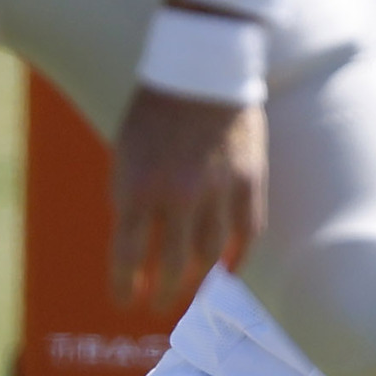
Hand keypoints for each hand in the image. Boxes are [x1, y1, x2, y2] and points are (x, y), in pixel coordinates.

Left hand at [111, 84, 264, 313]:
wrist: (202, 67)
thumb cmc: (155, 109)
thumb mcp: (126, 153)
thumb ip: (130, 197)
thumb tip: (136, 244)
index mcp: (136, 187)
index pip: (127, 257)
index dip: (125, 287)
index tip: (126, 302)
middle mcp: (176, 196)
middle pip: (171, 267)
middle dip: (163, 294)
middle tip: (159, 307)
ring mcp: (217, 190)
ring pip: (210, 255)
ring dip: (199, 280)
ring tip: (194, 291)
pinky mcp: (250, 180)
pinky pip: (248, 232)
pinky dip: (239, 256)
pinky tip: (230, 269)